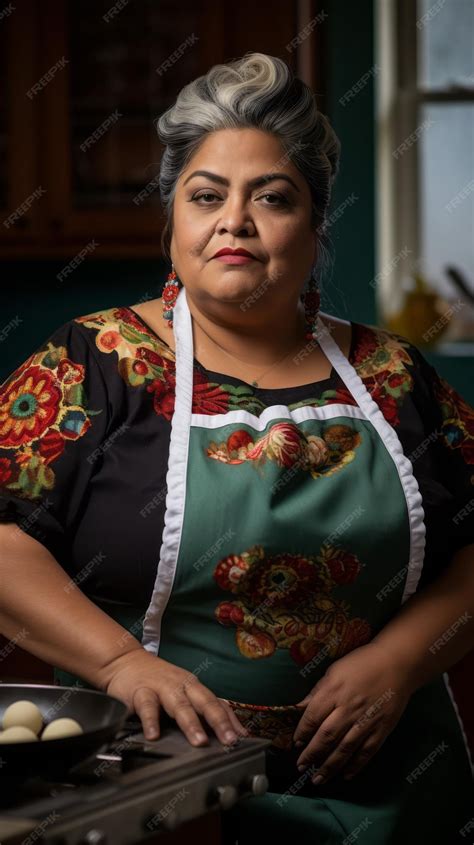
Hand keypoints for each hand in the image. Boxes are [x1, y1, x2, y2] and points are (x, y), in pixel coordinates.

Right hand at [100, 646, 247, 747]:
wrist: (125, 661)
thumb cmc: (158, 680)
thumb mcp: (182, 690)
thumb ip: (200, 708)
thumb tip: (226, 730)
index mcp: (194, 687)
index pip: (217, 703)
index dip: (230, 720)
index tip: (242, 738)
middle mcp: (182, 685)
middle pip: (204, 702)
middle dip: (219, 721)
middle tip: (229, 740)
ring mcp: (162, 687)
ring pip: (179, 705)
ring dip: (191, 723)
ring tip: (199, 741)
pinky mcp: (140, 692)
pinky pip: (147, 707)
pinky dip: (151, 721)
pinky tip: (154, 735)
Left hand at [292, 641, 414, 783]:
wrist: (396, 664)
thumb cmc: (361, 663)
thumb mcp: (334, 670)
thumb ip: (317, 691)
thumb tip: (299, 708)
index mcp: (334, 690)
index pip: (313, 717)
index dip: (302, 733)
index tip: (295, 744)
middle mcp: (348, 708)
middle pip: (327, 736)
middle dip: (311, 754)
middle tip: (300, 766)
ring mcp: (366, 720)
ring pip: (345, 749)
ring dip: (330, 766)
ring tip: (317, 779)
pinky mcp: (382, 729)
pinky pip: (367, 751)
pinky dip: (356, 765)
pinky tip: (345, 775)